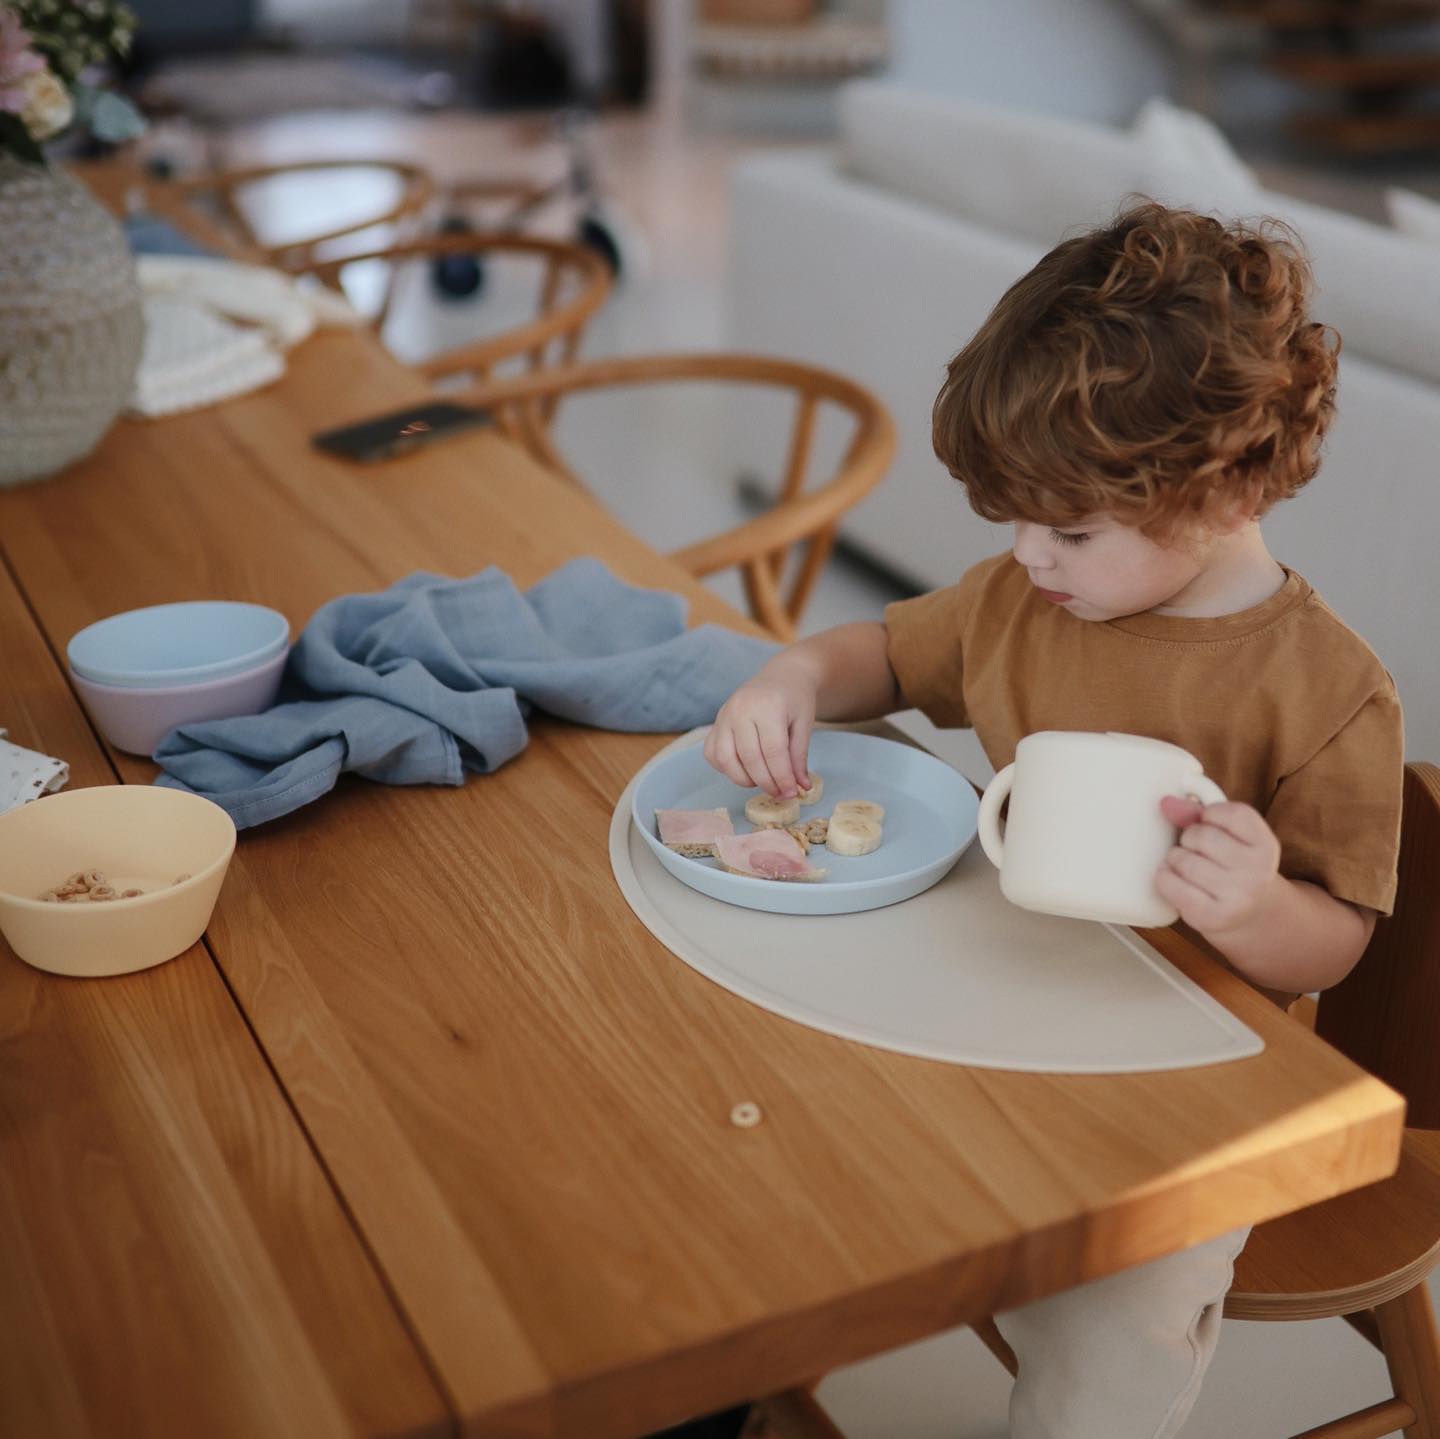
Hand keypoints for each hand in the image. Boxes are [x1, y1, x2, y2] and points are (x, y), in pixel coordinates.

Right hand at [705, 667, 815, 797]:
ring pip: (725, 759)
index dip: (782, 777)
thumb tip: (800, 788)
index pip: (773, 751)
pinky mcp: (715, 723)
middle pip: (749, 758)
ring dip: (743, 779)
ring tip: (762, 781)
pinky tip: (744, 769)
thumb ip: (798, 757)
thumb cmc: (795, 699)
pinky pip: (712, 754)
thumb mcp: (804, 725)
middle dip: (766, 782)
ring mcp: (724, 715)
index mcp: (768, 706)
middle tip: (780, 794)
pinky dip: (725, 768)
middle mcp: (741, 709)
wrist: (780, 676)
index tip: (791, 793)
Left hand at [1154, 796, 1281, 937]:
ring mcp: (1237, 896)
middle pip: (1202, 836)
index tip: (1209, 823)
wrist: (1252, 915)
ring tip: (1187, 865)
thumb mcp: (1230, 836)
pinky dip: (1164, 877)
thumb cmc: (1233, 866)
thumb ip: (1198, 813)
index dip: (1210, 813)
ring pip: (1183, 860)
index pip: (1233, 813)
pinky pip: (1169, 884)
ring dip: (1175, 858)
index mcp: (1265, 845)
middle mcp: (1257, 871)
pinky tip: (1174, 878)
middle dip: (1189, 838)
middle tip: (1196, 849)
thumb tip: (1166, 803)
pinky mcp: (1212, 916)